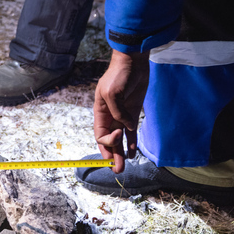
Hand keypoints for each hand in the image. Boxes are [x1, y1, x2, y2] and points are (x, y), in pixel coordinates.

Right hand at [93, 49, 149, 172]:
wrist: (133, 63)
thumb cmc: (119, 75)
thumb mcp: (113, 92)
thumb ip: (118, 112)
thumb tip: (126, 127)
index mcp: (100, 113)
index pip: (100, 135)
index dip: (107, 141)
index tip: (119, 134)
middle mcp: (109, 117)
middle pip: (109, 141)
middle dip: (112, 156)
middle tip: (117, 170)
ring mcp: (122, 116)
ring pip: (120, 140)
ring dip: (121, 153)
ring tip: (124, 166)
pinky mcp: (133, 113)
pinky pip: (131, 132)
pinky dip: (132, 142)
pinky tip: (134, 153)